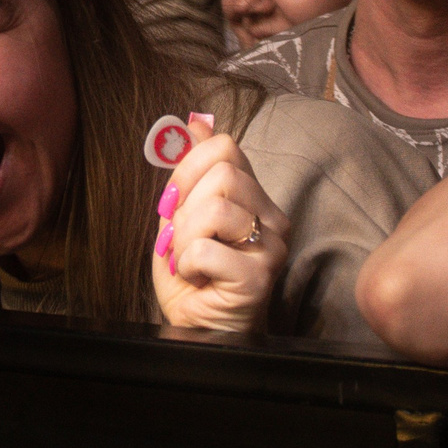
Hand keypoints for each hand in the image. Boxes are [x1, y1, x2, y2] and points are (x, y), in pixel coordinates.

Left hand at [150, 122, 290, 332]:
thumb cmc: (193, 274)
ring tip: (188, 260)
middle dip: (184, 207)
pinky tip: (197, 277)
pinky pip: (206, 248)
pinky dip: (188, 263)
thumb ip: (189, 171)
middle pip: (224, 175)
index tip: (175, 202)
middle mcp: (273, 217)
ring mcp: (271, 247)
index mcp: (255, 197)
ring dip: (184, 237)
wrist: (198, 326)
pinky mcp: (259, 277)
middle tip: (181, 238)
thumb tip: (192, 120)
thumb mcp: (182, 214)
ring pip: (216, 208)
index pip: (226, 148)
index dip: (188, 168)